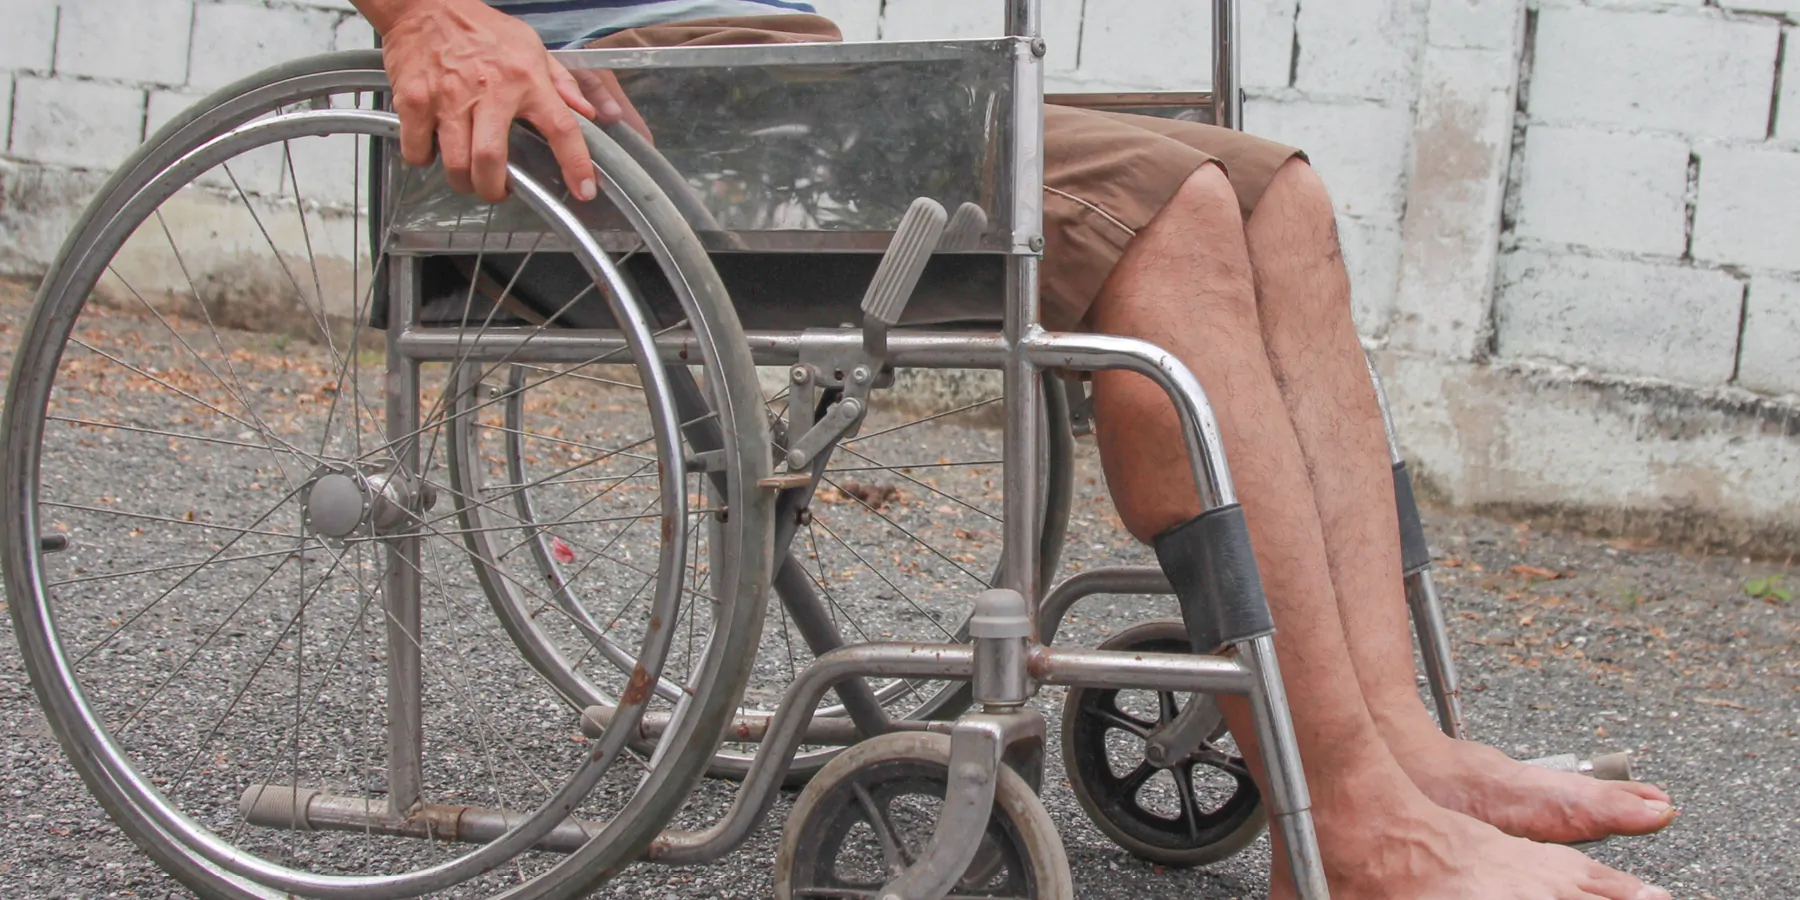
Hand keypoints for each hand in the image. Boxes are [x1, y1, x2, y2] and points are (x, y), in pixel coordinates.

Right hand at [364, 0, 630, 201]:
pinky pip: (417, 149)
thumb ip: (562, 82)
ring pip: (456, 163)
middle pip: (490, 161)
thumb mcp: (531, 46)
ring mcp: (447, 98)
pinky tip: (434, 150)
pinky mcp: (413, 101)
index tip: (584, 190)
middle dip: (494, 189)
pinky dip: (424, 159)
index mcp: (525, 79)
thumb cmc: (481, 28)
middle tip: (498, 190)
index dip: (575, 164)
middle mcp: (488, 92)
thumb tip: (589, 112)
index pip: (560, 128)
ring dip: (463, 182)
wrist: (425, 4)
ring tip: (469, 177)